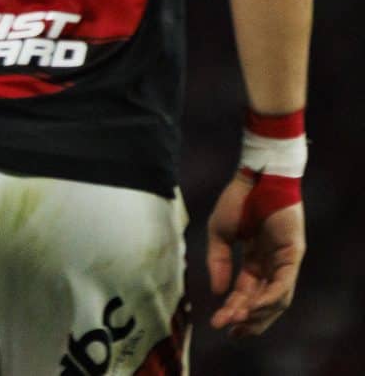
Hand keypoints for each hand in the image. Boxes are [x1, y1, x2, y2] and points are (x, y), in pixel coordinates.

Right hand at [206, 173, 304, 337]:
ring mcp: (285, 261)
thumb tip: (217, 292)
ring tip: (238, 321)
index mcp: (255, 261)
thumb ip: (218, 262)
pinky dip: (269, 297)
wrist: (254, 176)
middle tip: (232, 334)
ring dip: (257, 313)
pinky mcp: (293, 254)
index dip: (232, 309)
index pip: (246, 292)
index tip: (217, 323)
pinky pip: (283, 283)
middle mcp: (272, 265)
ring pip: (276, 298)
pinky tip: (252, 306)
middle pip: (264, 302)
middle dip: (249, 320)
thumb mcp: (218, 234)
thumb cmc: (237, 200)